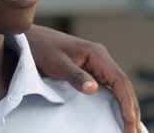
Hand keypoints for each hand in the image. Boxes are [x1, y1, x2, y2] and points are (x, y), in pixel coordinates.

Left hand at [26, 24, 140, 132]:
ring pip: (116, 89)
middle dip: (130, 109)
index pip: (119, 80)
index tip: (130, 120)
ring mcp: (94, 65)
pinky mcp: (87, 71)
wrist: (30, 39)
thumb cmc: (42, 48)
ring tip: (131, 128)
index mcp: (96, 54)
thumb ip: (74, 75)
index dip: (127, 101)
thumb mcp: (56, 63)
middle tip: (134, 132)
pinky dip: (114, 102)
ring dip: (125, 107)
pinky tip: (117, 114)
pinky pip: (106, 88)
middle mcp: (100, 59)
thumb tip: (93, 89)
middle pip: (122, 86)